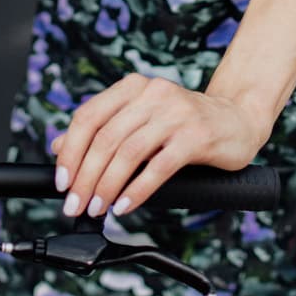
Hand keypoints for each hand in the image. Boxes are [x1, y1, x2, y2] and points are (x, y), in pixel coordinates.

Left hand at [49, 72, 266, 220]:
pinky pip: (158, 167)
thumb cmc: (185, 124)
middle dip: (84, 177)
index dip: (69, 151)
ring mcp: (175, 114)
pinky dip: (136, 191)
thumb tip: (57, 146)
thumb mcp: (141, 120)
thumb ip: (104, 129)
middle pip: (105, 138)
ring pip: (127, 152)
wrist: (238, 120)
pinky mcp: (195, 137)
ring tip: (96, 208)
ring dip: (106, 186)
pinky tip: (124, 206)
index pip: (88, 116)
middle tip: (75, 205)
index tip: (61, 181)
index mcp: (134, 86)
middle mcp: (153, 93)